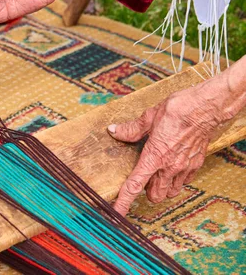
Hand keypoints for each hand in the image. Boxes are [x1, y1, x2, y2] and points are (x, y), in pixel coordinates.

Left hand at [109, 61, 245, 215]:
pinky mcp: (196, 165)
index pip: (134, 185)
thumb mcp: (149, 116)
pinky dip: (175, 180)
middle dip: (145, 192)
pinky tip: (172, 166)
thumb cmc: (179, 109)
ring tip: (157, 172)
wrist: (207, 107)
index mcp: (153, 156)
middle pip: (153, 195)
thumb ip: (131, 129)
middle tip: (142, 177)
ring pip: (169, 192)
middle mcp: (169, 166)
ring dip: (161, 187)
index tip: (116, 213)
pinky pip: (183, 182)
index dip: (124, 202)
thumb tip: (114, 131)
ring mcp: (184, 167)